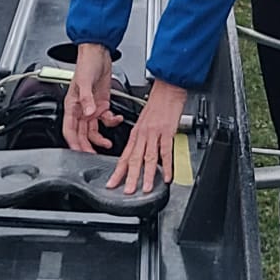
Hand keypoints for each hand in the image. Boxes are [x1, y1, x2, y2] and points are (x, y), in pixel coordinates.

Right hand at [62, 43, 120, 154]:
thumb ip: (86, 98)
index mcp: (72, 105)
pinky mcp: (102, 103)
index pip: (69, 130)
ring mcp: (91, 107)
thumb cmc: (86, 63)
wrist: (98, 52)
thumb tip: (89, 113)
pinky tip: (116, 120)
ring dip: (100, 138)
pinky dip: (111, 122)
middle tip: (94, 154)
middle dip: (87, 146)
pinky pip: (105, 119)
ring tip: (108, 143)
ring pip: (93, 130)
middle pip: (81, 134)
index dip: (73, 143)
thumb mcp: (85, 80)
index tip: (80, 153)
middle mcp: (81, 108)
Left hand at [108, 79, 185, 194]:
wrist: (168, 88)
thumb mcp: (144, 122)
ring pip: (148, 157)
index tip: (112, 184)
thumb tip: (141, 155)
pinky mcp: (167, 131)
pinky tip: (166, 176)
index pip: (124, 156)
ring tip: (145, 189)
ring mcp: (154, 133)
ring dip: (146, 175)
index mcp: (136, 133)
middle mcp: (142, 134)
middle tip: (126, 191)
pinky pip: (166, 151)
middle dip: (129, 177)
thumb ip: (142, 139)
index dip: (118, 172)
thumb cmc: (158, 104)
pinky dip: (166, 165)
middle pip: (134, 159)